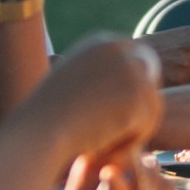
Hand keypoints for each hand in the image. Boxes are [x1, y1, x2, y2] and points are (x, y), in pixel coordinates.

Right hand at [30, 36, 164, 159]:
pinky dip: (129, 144)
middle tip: (121, 137)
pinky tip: (102, 147)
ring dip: (133, 131)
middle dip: (141, 108)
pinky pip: (147, 125)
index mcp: (101, 42)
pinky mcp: (138, 93)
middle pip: (150, 80)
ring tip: (101, 145)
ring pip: (152, 106)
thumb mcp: (72, 89)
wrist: (37, 131)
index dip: (135, 91)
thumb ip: (99, 82)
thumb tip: (126, 93)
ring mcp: (130, 69)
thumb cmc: (46, 120)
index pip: (138, 61)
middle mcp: (119, 48)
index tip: (122, 116)